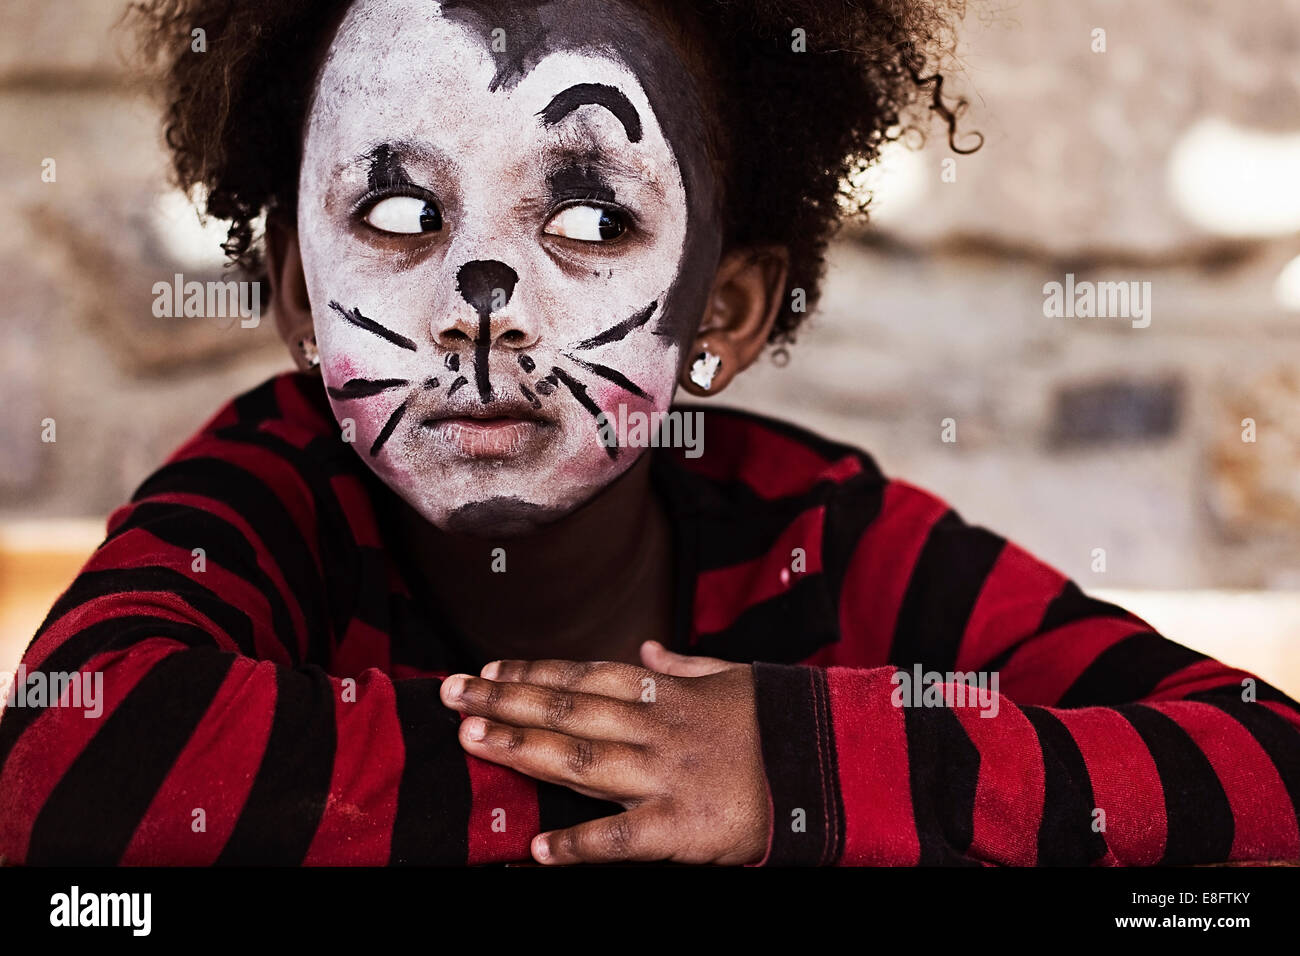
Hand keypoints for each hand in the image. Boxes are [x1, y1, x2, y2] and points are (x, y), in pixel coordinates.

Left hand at [438, 640, 771, 864]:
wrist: (836, 770)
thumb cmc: (784, 725)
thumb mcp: (737, 681)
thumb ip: (686, 668)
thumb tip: (649, 649)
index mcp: (671, 695)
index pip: (588, 675)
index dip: (535, 670)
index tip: (489, 667)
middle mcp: (659, 729)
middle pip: (570, 708)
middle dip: (507, 698)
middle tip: (452, 693)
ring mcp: (667, 777)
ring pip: (581, 760)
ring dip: (522, 747)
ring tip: (472, 738)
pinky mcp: (683, 828)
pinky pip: (621, 838)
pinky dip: (577, 845)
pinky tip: (534, 850)